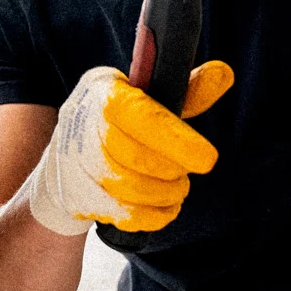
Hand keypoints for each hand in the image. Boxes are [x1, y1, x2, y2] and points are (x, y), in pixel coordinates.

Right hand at [24, 62, 231, 234]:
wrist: (66, 153)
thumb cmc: (119, 122)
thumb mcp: (148, 98)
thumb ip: (187, 91)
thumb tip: (223, 74)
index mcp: (104, 91)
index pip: (137, 115)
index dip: (175, 140)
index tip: (207, 159)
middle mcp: (82, 124)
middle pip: (133, 157)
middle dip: (172, 170)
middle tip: (187, 172)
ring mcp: (75, 163)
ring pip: (127, 188)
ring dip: (165, 194)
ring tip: (177, 188)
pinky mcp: (78, 196)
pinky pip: (122, 215)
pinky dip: (153, 216)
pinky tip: (166, 207)